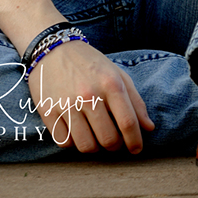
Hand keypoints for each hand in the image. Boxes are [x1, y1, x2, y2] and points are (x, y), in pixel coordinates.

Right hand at [27, 40, 153, 153]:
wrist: (52, 48)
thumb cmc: (89, 63)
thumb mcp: (116, 73)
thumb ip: (135, 101)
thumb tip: (149, 128)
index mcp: (110, 83)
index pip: (128, 123)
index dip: (135, 142)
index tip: (136, 149)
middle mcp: (89, 95)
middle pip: (108, 139)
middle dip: (114, 146)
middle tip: (112, 141)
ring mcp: (67, 104)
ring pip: (86, 146)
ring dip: (94, 147)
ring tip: (94, 137)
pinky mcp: (48, 111)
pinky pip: (64, 142)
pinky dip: (72, 142)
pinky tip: (75, 130)